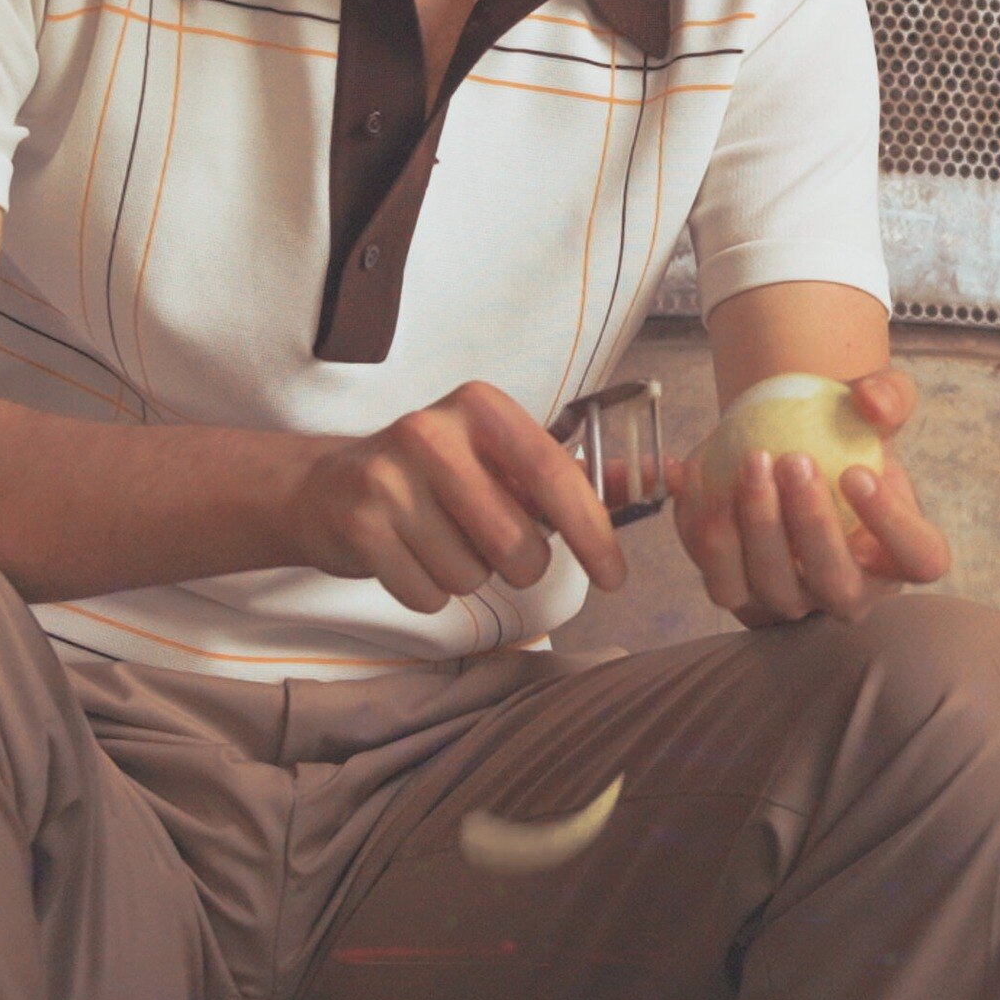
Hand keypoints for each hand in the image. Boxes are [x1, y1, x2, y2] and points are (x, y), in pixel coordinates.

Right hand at [291, 381, 625, 613]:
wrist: (328, 487)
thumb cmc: (436, 475)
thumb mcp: (504, 458)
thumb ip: (584, 474)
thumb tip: (671, 478)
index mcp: (480, 406)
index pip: (554, 475)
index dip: (593, 533)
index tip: (615, 577)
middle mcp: (431, 431)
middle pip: (517, 541)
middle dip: (521, 563)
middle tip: (497, 545)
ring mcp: (389, 478)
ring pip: (473, 574)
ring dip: (470, 575)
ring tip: (442, 540)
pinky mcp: (360, 524)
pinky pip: (429, 593)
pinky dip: (430, 591)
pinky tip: (410, 556)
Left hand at [667, 366, 949, 625]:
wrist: (786, 442)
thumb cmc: (845, 430)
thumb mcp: (876, 400)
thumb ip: (887, 394)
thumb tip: (872, 402)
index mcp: (902, 553)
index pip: (919, 558)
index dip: (891, 524)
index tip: (858, 473)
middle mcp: (851, 589)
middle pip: (836, 583)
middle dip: (812, 525)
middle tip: (794, 460)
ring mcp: (793, 599)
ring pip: (772, 588)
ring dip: (756, 527)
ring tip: (750, 462)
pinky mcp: (741, 594)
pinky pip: (718, 575)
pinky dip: (699, 525)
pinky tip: (691, 470)